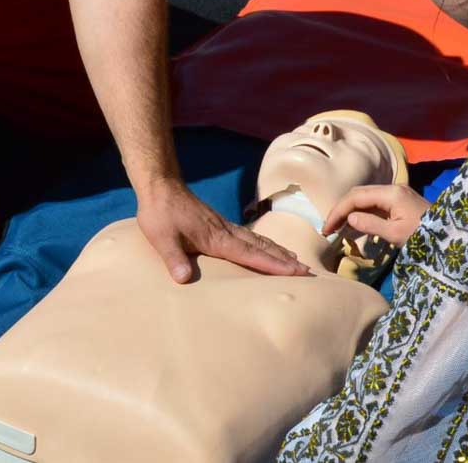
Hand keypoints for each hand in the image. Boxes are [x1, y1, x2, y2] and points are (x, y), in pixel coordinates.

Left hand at [135, 178, 309, 283]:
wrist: (161, 187)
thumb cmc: (160, 214)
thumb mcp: (161, 238)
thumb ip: (173, 259)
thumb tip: (183, 280)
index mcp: (216, 238)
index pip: (251, 254)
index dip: (273, 264)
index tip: (295, 271)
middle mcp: (226, 232)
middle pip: (262, 248)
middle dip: (285, 260)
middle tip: (307, 271)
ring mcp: (225, 227)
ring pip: (258, 241)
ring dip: (278, 252)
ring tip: (296, 261)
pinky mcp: (219, 225)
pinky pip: (248, 237)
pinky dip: (263, 244)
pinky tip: (267, 248)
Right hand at [321, 184, 429, 248]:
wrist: (451, 237)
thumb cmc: (424, 236)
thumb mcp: (396, 234)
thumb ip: (370, 225)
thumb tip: (349, 218)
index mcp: (390, 193)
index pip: (356, 197)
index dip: (338, 211)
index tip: (327, 228)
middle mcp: (392, 188)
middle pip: (358, 194)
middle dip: (341, 209)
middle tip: (328, 228)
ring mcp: (397, 194)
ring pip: (365, 198)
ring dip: (350, 211)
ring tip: (337, 229)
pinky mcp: (400, 202)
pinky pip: (375, 204)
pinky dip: (362, 213)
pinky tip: (354, 226)